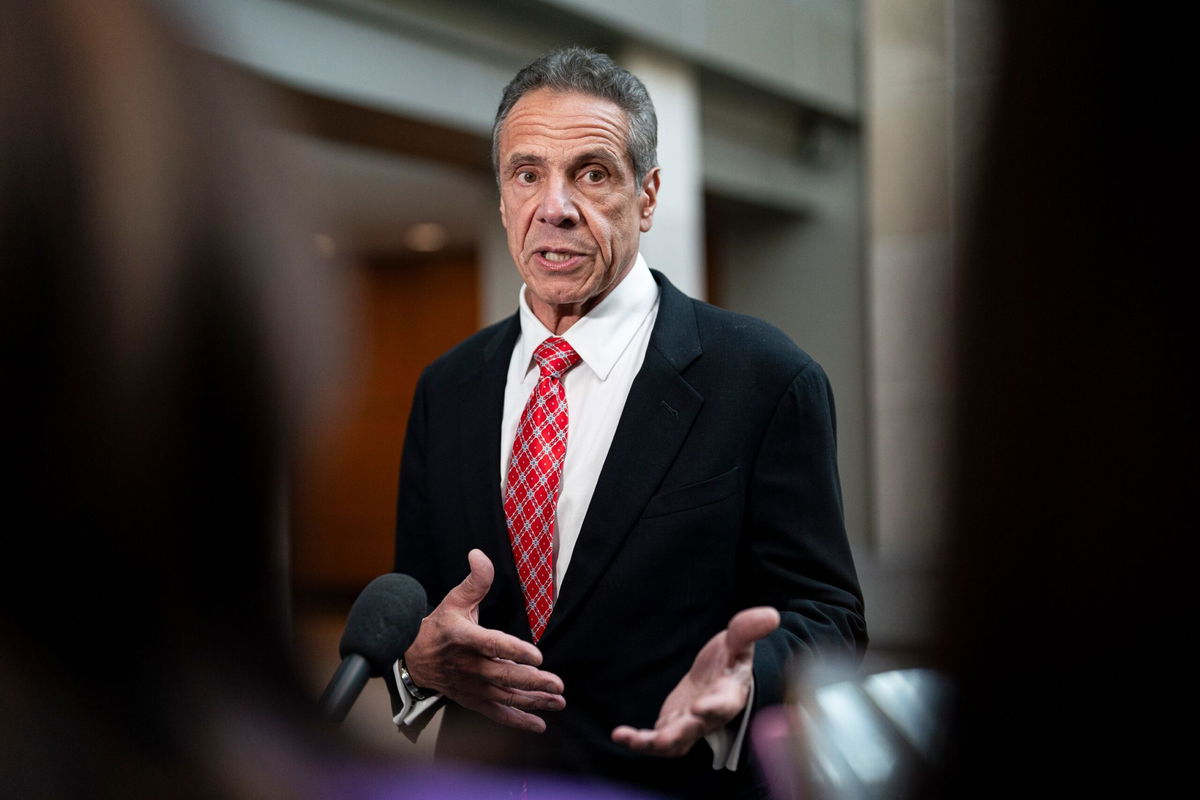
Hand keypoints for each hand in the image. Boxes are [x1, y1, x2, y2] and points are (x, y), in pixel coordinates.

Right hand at [403, 549, 564, 732]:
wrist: (413, 659)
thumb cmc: (440, 626)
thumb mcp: (454, 600)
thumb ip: (475, 580)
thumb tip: (480, 554)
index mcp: (464, 638)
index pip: (492, 644)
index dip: (514, 651)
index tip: (537, 656)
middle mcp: (468, 665)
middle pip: (503, 675)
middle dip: (532, 681)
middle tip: (557, 684)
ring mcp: (470, 686)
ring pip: (504, 696)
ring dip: (532, 701)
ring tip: (557, 702)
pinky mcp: (471, 700)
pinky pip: (496, 713)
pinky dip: (517, 721)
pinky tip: (539, 724)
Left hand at [611, 606, 779, 756]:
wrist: (720, 675)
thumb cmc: (730, 659)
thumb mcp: (738, 641)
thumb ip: (748, 629)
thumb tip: (770, 615)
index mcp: (729, 694)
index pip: (724, 704)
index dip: (713, 708)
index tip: (701, 709)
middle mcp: (710, 716)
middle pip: (695, 730)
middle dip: (678, 734)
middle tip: (660, 738)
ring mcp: (690, 725)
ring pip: (674, 743)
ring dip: (653, 744)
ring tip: (632, 740)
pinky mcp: (672, 726)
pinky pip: (656, 741)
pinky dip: (638, 741)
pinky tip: (620, 735)